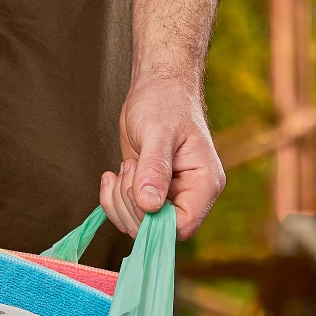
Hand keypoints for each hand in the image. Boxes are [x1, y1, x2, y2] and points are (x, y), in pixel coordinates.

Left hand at [101, 75, 223, 239]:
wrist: (157, 86)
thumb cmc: (165, 100)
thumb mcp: (158, 132)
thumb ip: (154, 169)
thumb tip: (149, 204)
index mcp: (204, 183)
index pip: (183, 225)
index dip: (154, 220)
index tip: (137, 193)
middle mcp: (190, 194)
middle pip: (157, 229)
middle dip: (131, 205)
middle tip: (128, 169)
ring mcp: (169, 195)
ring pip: (139, 224)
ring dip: (119, 201)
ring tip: (124, 167)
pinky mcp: (149, 191)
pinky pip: (128, 211)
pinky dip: (112, 199)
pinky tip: (111, 176)